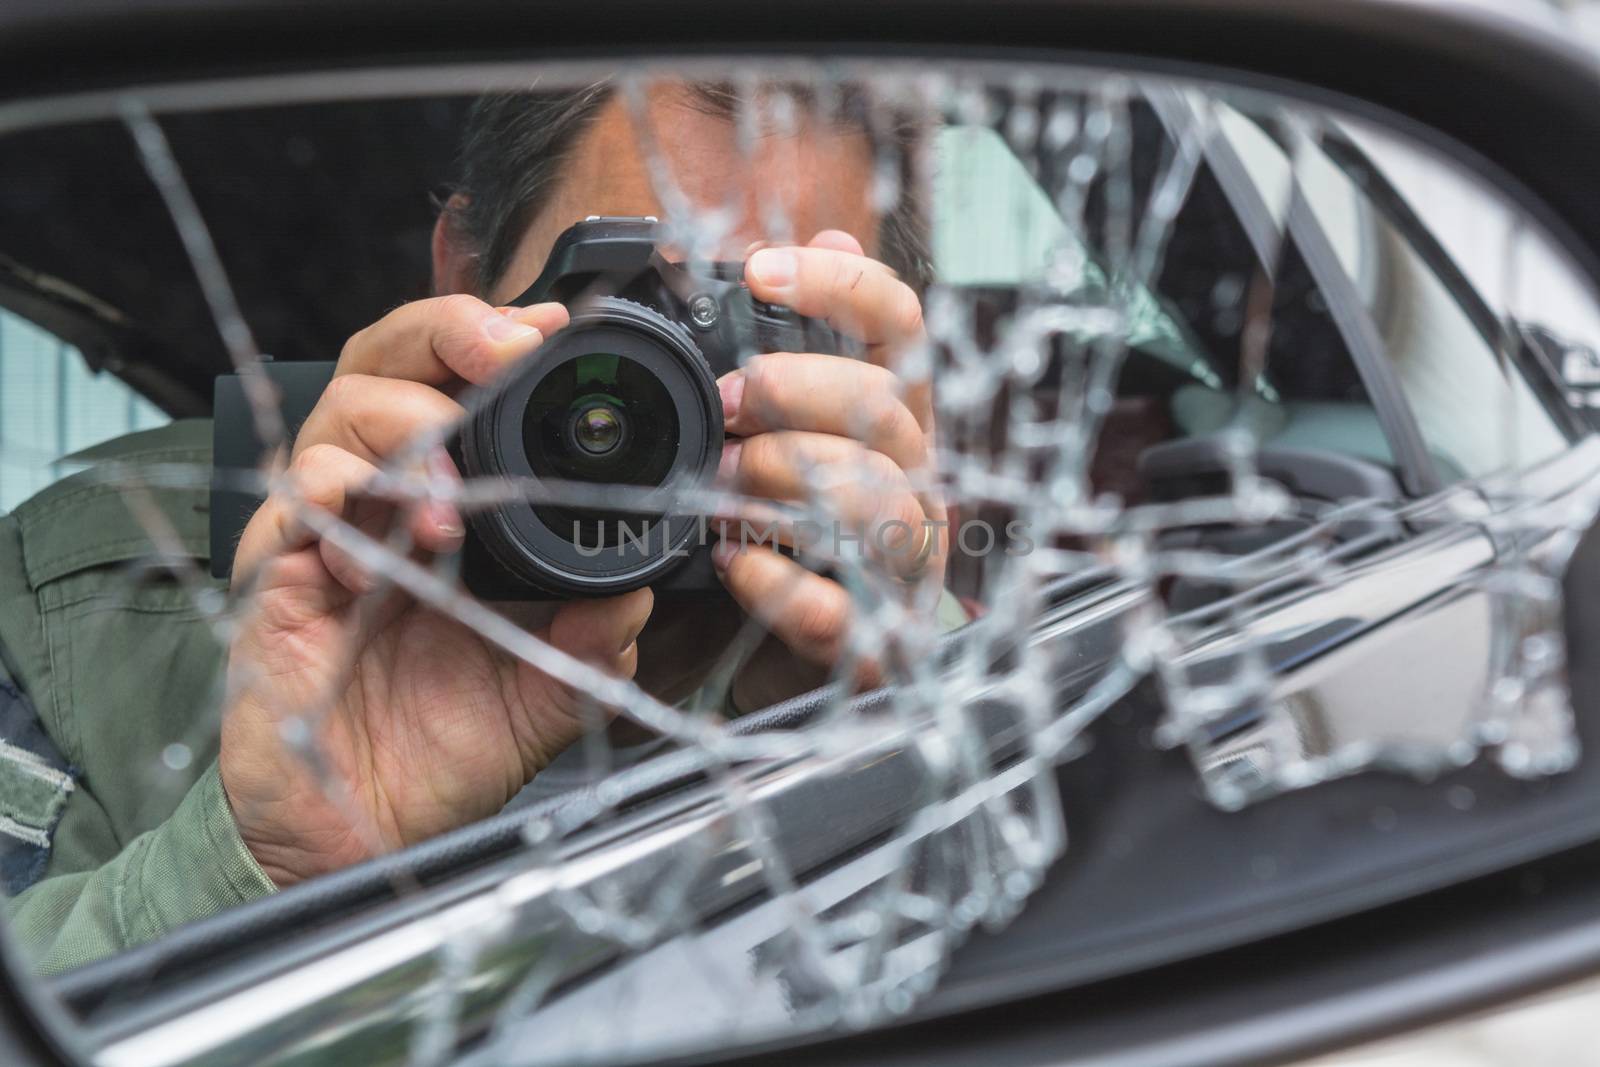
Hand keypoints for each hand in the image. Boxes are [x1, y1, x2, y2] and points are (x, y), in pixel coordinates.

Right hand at [220, 295, 652, 887]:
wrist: (373, 831)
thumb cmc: (451, 746)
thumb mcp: (548, 685)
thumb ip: (595, 631)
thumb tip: (642, 582)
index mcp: (451, 503)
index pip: (460, 385)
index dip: (495, 340)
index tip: (548, 330)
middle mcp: (385, 499)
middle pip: (387, 364)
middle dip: (442, 337)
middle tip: (497, 355)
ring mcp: (327, 531)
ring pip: (336, 419)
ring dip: (402, 438)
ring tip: (448, 506)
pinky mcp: (277, 576)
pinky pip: (293, 510)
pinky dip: (338, 515)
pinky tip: (378, 569)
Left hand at [711, 230, 944, 707]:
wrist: (822, 660)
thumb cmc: (808, 530)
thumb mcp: (806, 426)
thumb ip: (817, 341)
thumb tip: (831, 229)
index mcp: (897, 418)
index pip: (900, 323)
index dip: (837, 282)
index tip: (757, 270)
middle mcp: (916, 479)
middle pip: (885, 407)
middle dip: (795, 393)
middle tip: (729, 402)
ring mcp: (908, 562)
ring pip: (877, 501)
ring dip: (785, 482)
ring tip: (721, 486)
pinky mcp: (880, 639)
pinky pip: (844, 609)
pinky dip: (779, 584)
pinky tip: (731, 563)